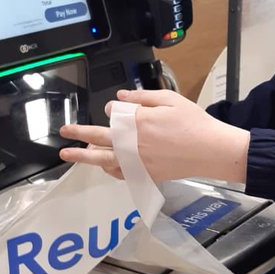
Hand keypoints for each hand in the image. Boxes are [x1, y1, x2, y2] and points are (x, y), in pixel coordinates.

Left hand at [59, 90, 249, 184]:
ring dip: (84, 156)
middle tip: (64, 132)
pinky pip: (119, 173)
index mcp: (138, 121)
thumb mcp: (169, 99)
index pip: (113, 115)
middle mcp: (132, 143)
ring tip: (69, 154)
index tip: (112, 110)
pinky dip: (108, 169)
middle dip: (78, 134)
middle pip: (98, 138)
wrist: (211, 150)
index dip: (111, 111)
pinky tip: (102, 166)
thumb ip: (142, 98)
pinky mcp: (145, 175)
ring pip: (103, 160)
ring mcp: (137, 161)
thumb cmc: (193, 122)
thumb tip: (119, 98)